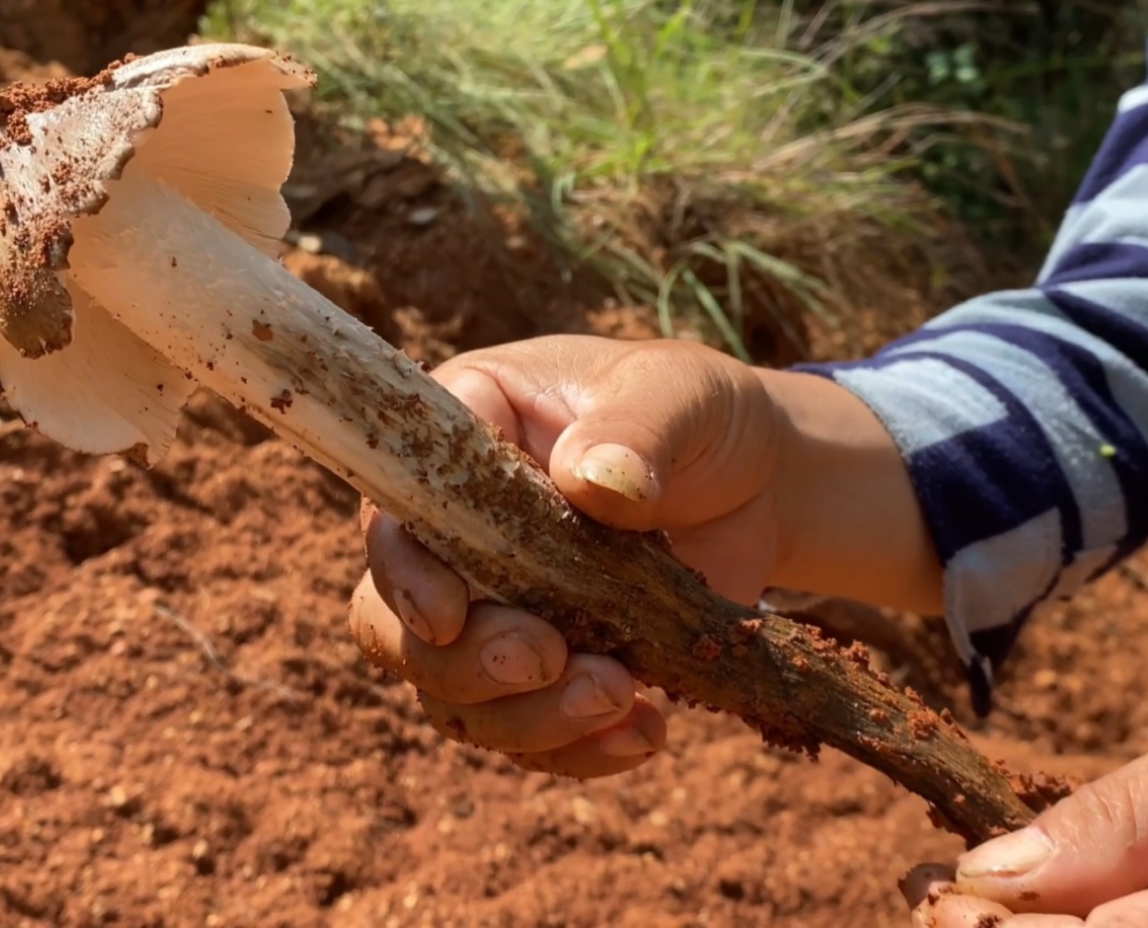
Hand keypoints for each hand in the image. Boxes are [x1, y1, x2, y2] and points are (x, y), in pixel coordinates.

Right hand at [348, 334, 939, 777]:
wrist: (754, 484)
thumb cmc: (697, 416)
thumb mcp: (679, 398)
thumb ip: (635, 428)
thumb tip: (596, 480)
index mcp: (461, 444)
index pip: (394, 515)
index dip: (405, 574)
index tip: (451, 616)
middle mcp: (454, 538)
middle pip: (395, 627)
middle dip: (465, 664)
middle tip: (548, 659)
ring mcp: (494, 613)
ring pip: (458, 698)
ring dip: (529, 718)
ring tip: (621, 695)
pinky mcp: (548, 673)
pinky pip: (531, 736)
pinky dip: (581, 749)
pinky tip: (647, 730)